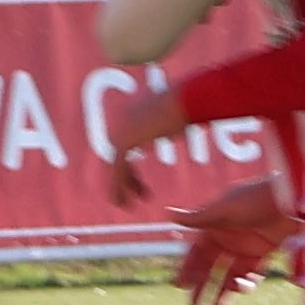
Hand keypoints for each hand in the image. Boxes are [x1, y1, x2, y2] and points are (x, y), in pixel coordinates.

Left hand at [94, 75, 183, 199]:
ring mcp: (120, 130)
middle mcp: (121, 121)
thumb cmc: (189, 105)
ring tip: (127, 205)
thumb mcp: (176, 117)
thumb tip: (172, 133)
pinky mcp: (124, 140)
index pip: (125, 148)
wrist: (187, 99)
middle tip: (139, 197)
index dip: (131, 169)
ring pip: (115, 165)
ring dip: (120, 187)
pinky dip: (118, 186)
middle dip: (127, 179)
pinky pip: (118, 169)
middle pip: (118, 157)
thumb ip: (169, 127)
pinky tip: (124, 201)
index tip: (140, 185)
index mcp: (131, 114)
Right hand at [168, 180, 293, 304]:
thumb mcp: (226, 208)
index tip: (179, 285)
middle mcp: (228, 238)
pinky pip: (251, 273)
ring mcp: (246, 247)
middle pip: (210, 266)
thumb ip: (200, 217)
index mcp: (214, 226)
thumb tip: (169, 215)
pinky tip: (243, 289)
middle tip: (194, 304)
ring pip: (230, 273)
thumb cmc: (257, 198)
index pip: (196, 252)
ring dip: (223, 290)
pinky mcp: (264, 253)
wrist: (295, 199)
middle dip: (202, 284)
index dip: (187, 268)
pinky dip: (246, 283)